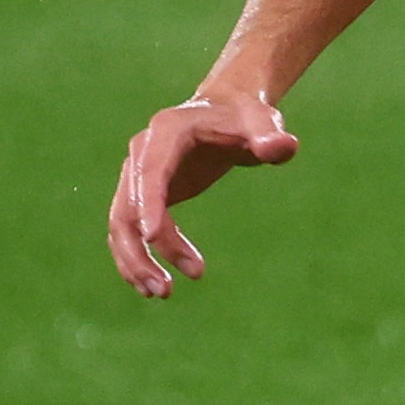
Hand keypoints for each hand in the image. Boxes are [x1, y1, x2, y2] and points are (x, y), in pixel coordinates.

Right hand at [106, 90, 297, 296]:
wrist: (226, 110)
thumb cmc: (245, 117)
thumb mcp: (262, 122)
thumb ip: (270, 136)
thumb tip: (282, 147)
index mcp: (166, 133)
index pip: (151, 172)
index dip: (150, 204)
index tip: (154, 238)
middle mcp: (142, 154)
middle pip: (127, 207)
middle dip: (142, 250)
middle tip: (166, 289)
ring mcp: (137, 175)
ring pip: (122, 225)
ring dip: (135, 261)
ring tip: (162, 294)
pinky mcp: (144, 194)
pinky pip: (130, 230)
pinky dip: (138, 256)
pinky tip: (154, 283)